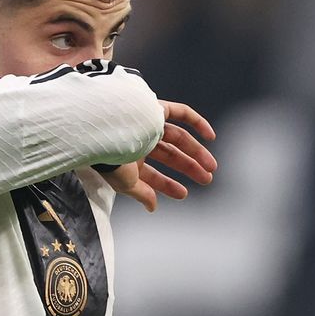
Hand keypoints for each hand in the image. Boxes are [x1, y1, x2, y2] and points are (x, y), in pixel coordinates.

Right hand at [100, 100, 216, 211]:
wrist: (102, 134)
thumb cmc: (108, 159)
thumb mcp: (127, 183)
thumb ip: (141, 194)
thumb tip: (152, 206)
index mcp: (129, 159)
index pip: (152, 173)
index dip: (168, 185)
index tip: (184, 194)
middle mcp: (138, 141)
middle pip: (169, 155)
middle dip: (189, 168)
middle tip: (207, 179)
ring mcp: (147, 124)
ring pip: (178, 137)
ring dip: (196, 152)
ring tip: (211, 166)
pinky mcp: (155, 109)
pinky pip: (180, 112)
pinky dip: (196, 122)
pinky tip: (210, 136)